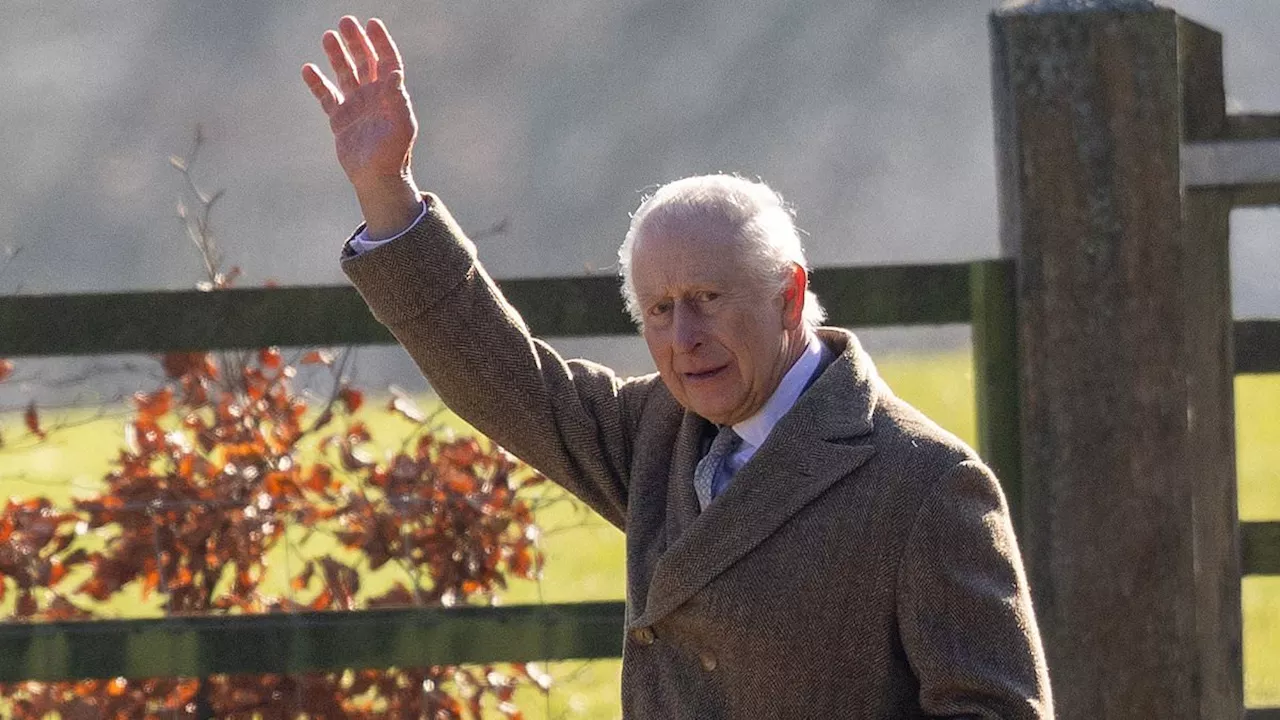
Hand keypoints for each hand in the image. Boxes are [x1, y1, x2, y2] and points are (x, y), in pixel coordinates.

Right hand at [303, 17, 422, 238]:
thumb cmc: (394, 154)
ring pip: (344, 74)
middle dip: (356, 42)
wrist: (377, 178)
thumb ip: (397, 98)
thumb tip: (394, 73)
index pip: (387, 61)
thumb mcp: (400, 126)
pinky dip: (317, 83)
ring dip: (337, 56)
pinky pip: (326, 96)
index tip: (372, 23)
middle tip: (345, 22)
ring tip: (328, 36)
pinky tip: (308, 68)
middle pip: (364, 62)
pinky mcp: (340, 120)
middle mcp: (373, 97)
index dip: (381, 42)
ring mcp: (355, 107)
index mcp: (391, 95)